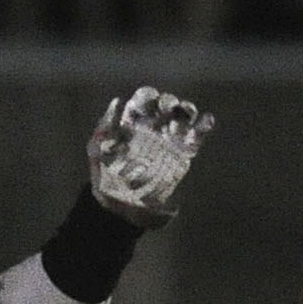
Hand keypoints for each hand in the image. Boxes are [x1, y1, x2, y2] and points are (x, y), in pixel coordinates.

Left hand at [88, 87, 214, 226]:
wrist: (122, 207)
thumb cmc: (105, 177)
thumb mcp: (97, 150)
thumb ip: (105, 126)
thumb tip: (117, 101)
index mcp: (133, 123)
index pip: (144, 99)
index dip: (148, 97)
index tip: (148, 106)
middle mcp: (153, 127)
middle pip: (166, 103)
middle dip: (168, 102)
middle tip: (166, 112)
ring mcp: (169, 139)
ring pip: (183, 114)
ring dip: (186, 110)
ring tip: (182, 121)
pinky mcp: (184, 152)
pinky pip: (198, 134)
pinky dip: (204, 124)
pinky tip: (205, 122)